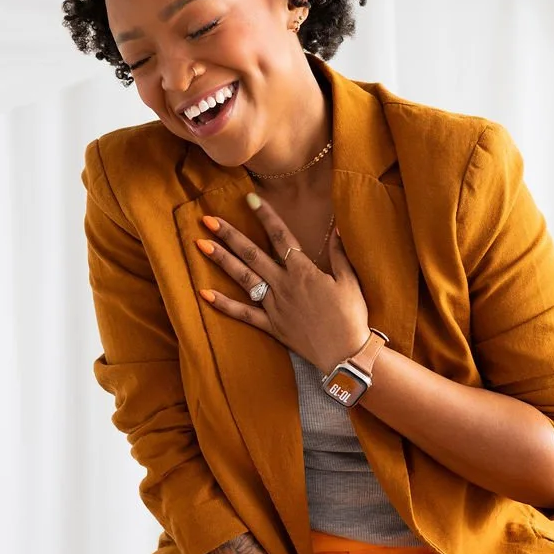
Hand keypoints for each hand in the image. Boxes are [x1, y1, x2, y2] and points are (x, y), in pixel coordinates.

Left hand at [195, 195, 370, 371]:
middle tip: (207, 219)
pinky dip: (223, 304)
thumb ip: (339, 254)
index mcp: (304, 271)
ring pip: (243, 278)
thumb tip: (336, 228)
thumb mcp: (350, 281)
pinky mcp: (271, 326)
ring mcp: (275, 306)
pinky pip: (244, 313)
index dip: (266, 216)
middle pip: (252, 254)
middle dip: (229, 235)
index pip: (281, 237)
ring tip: (201, 244)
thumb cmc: (352, 317)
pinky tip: (204, 294)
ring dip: (221, 260)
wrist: (346, 354)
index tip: (250, 199)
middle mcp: (284, 285)